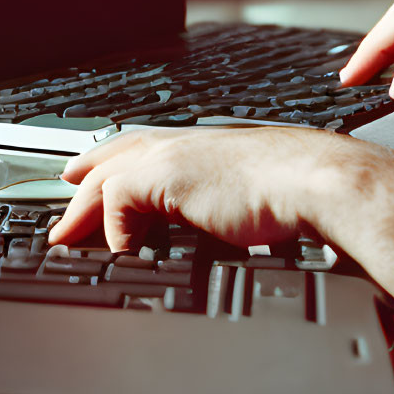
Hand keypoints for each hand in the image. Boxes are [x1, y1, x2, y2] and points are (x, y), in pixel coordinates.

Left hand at [49, 125, 393, 349]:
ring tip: (67, 233)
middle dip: (90, 169)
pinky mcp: (166, 174)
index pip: (158, 146)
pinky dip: (115, 228)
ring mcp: (176, 156)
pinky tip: (123, 249)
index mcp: (218, 147)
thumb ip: (248, 208)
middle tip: (66, 182)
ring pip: (108, 174)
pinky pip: (119, 200)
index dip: (126, 159)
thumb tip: (251, 233)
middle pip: (121, 151)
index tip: (106, 172)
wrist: (327, 181)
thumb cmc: (315, 192)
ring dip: (85, 206)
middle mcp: (192, 143)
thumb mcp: (270, 198)